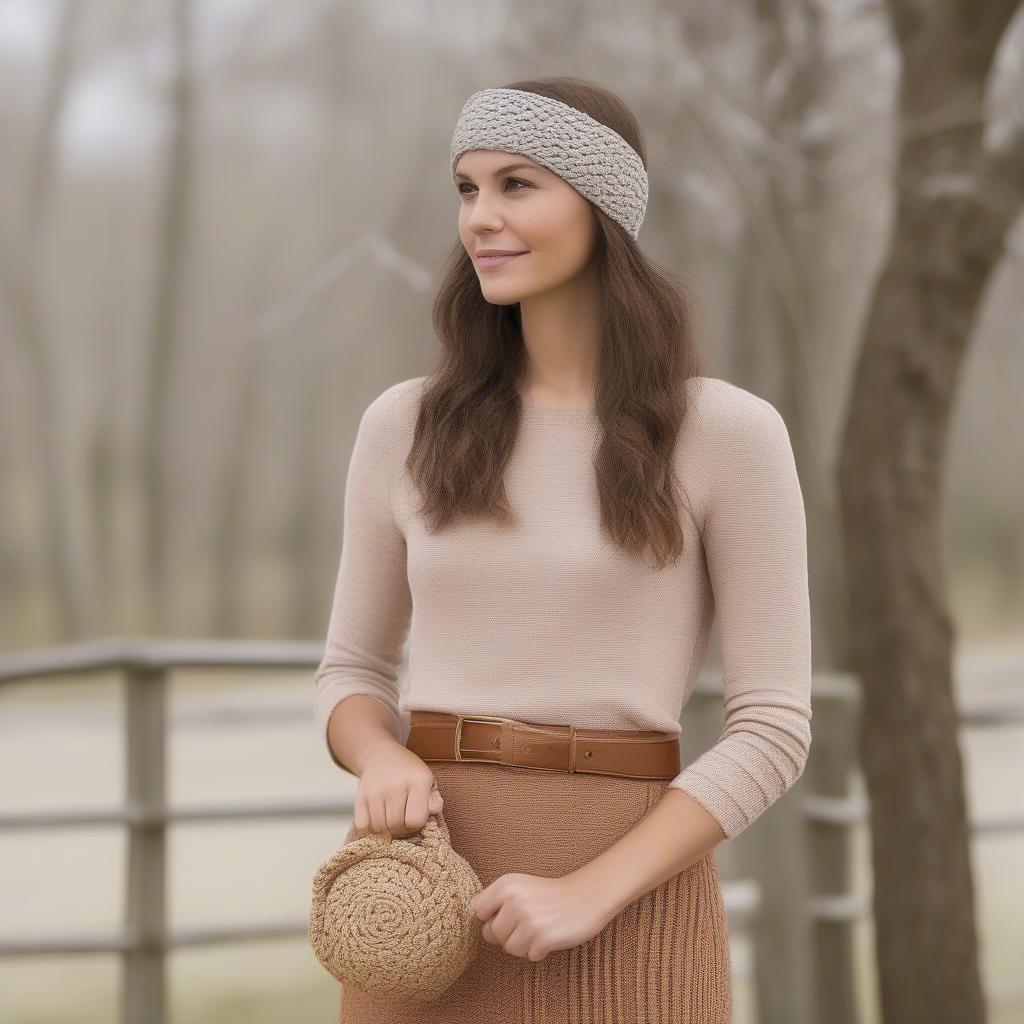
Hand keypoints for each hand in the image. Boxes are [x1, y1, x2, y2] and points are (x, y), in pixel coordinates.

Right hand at [346, 746, 443, 839]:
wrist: (381, 755)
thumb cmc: (408, 772)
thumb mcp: (427, 780)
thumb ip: (433, 800)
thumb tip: (432, 812)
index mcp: (418, 780)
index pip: (415, 820)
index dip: (416, 826)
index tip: (414, 820)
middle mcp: (396, 784)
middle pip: (396, 825)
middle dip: (400, 831)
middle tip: (402, 824)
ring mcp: (376, 790)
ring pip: (379, 828)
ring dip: (385, 831)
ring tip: (390, 821)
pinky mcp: (360, 796)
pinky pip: (362, 826)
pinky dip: (369, 829)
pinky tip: (377, 821)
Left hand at [471, 870, 616, 961]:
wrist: (587, 895)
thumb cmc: (550, 894)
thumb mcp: (521, 887)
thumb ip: (498, 901)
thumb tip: (481, 927)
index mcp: (506, 884)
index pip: (478, 910)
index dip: (490, 917)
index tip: (506, 915)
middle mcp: (514, 900)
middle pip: (491, 933)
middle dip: (506, 935)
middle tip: (527, 924)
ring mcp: (528, 920)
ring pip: (509, 948)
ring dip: (523, 945)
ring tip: (539, 929)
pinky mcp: (543, 938)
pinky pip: (529, 956)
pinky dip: (539, 951)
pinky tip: (550, 936)